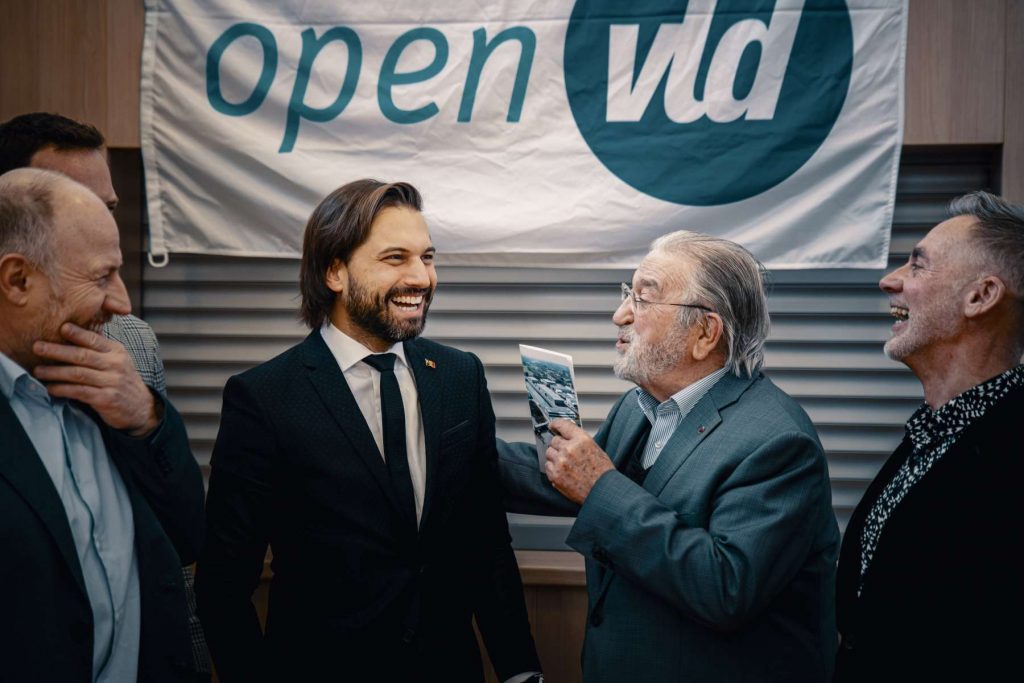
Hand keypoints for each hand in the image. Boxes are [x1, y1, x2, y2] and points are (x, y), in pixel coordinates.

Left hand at [33, 322, 160, 436]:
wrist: (140, 407)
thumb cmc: (121, 381)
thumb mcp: (116, 361)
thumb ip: (98, 350)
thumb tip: (69, 336)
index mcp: (117, 352)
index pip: (95, 340)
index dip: (78, 334)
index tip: (61, 327)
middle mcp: (116, 365)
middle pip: (82, 355)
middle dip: (57, 351)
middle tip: (37, 347)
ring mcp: (112, 382)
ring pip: (78, 374)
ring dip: (55, 372)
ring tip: (38, 371)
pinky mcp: (107, 399)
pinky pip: (80, 392)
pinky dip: (63, 389)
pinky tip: (51, 388)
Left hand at [544, 419, 614, 504]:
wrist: (603, 491)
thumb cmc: (602, 472)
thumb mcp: (595, 448)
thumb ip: (579, 440)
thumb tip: (567, 435)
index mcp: (581, 440)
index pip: (562, 425)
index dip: (556, 424)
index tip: (553, 426)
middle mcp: (569, 449)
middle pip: (554, 440)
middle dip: (558, 445)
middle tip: (565, 452)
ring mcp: (560, 462)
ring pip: (549, 453)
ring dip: (555, 456)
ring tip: (566, 464)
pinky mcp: (555, 475)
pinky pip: (547, 466)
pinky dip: (553, 468)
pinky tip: (563, 471)